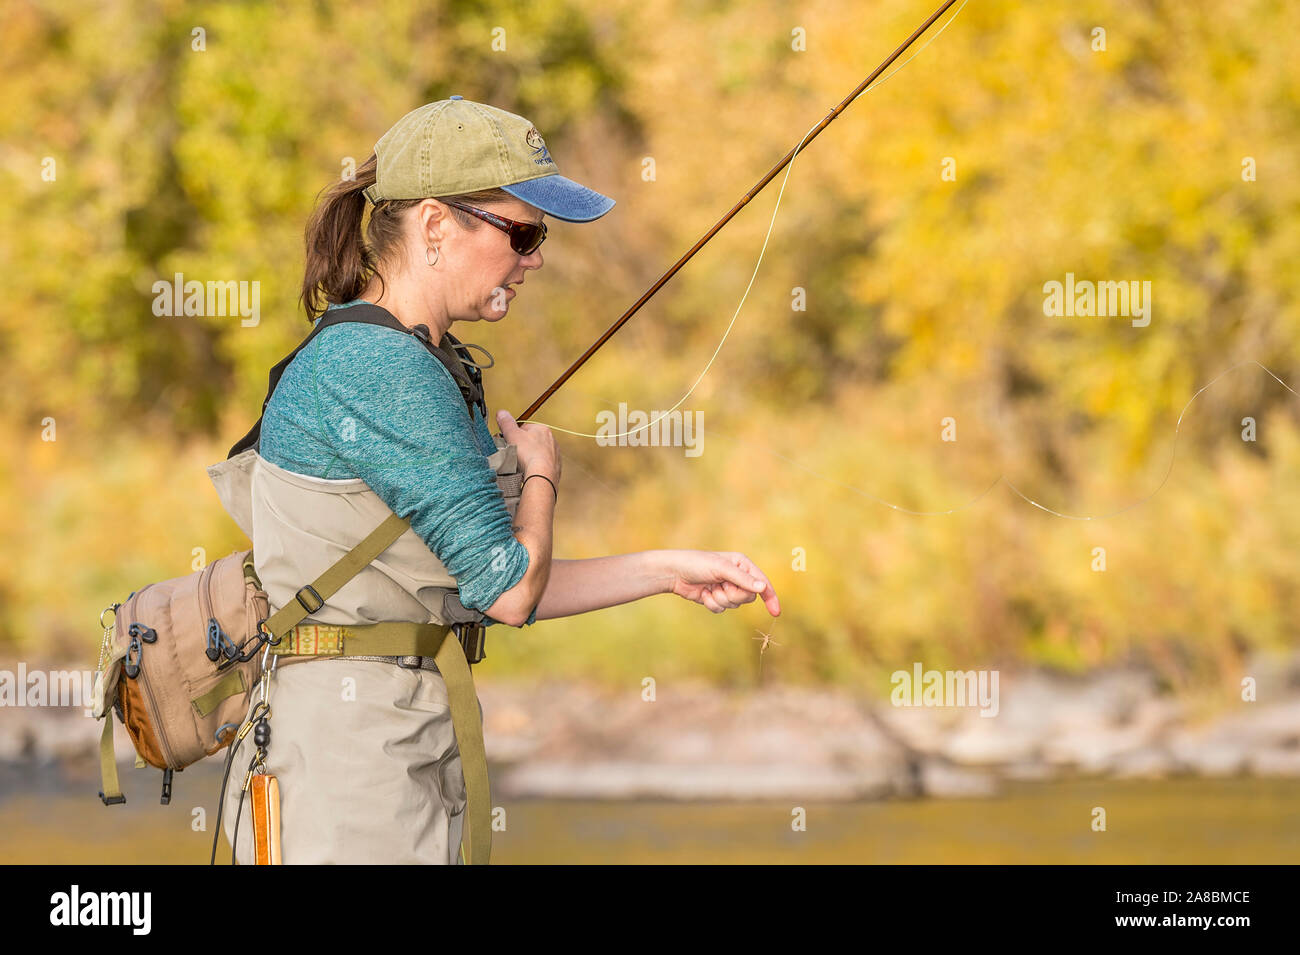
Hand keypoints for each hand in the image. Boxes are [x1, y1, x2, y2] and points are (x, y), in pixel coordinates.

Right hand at [497, 409, 560, 482]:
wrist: (542, 475)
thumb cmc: (530, 455)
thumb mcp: (512, 434)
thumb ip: (506, 423)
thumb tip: (502, 413)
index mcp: (542, 429)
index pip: (526, 427)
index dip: (515, 434)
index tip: (510, 440)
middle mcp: (551, 441)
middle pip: (532, 441)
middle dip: (523, 446)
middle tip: (514, 452)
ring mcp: (554, 455)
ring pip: (538, 454)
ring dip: (530, 457)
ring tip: (521, 463)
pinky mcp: (555, 468)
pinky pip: (542, 466)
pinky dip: (536, 468)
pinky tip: (529, 471)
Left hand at [663, 549, 779, 615]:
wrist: (675, 572)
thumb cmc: (697, 564)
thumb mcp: (722, 569)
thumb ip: (743, 579)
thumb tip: (763, 588)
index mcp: (742, 565)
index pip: (762, 583)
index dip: (770, 597)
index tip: (776, 612)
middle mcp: (737, 576)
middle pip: (748, 597)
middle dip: (734, 595)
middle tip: (721, 586)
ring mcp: (726, 588)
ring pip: (735, 605)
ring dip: (721, 599)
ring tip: (710, 588)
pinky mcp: (716, 598)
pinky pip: (722, 609)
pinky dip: (712, 603)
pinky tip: (703, 594)